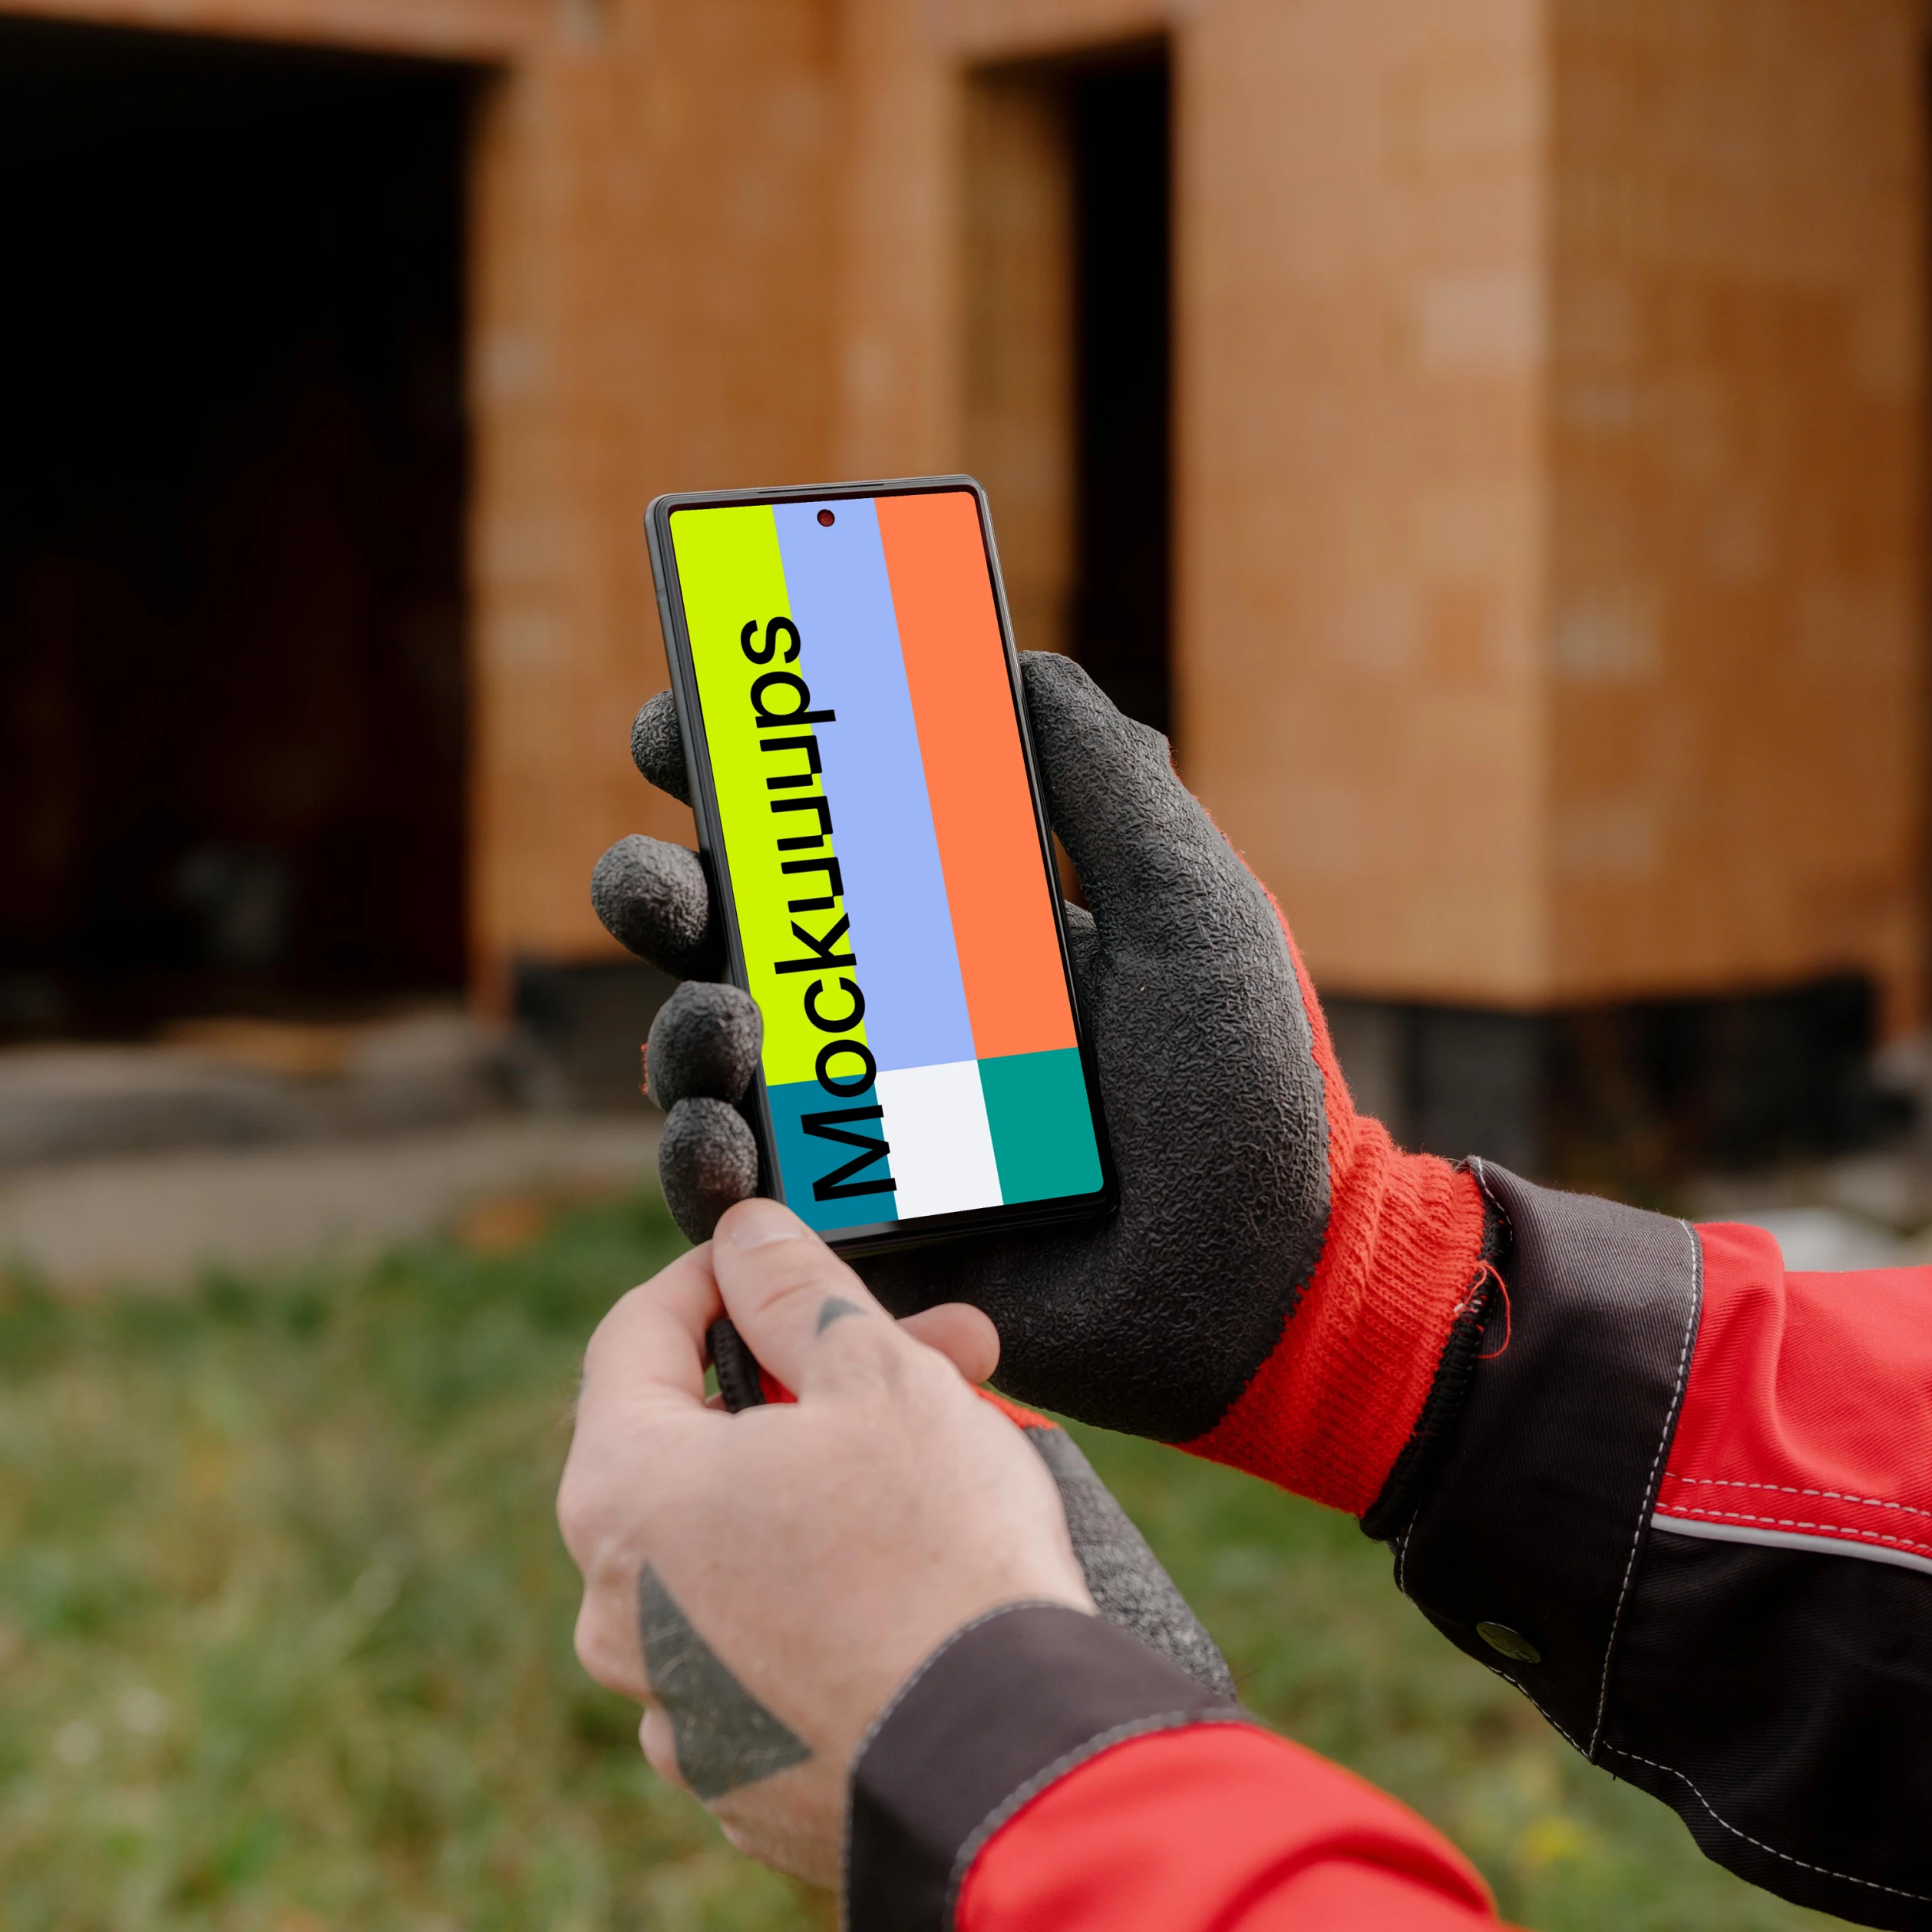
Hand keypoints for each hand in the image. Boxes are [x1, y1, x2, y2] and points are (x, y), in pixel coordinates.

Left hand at [559, 1198, 1092, 1883]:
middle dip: (813, 1389)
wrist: (1008, 1769)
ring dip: (826, 1497)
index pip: (634, 1339)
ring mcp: (674, 1709)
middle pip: (697, 1454)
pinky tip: (923, 1586)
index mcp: (622, 1495)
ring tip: (952, 1471)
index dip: (714, 1279)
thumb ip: (795, 1292)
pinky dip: (832, 1609)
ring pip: (738, 1559)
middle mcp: (618, 1612)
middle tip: (934, 1356)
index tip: (777, 1258)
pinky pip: (772, 1661)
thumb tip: (747, 1239)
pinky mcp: (743, 1782)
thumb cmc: (938, 1560)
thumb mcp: (877, 1377)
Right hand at [589, 653, 1490, 1510]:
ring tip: (718, 1023)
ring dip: (679, 1026)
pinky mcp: (850, 1240)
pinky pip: (731, 1197)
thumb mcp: (1188, 905)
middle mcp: (886, 1019)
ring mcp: (858, 1129)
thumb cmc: (1250, 1089)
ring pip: (705, 1056)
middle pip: (721, 935)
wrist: (1275, 1275)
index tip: (677, 726)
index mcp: (954, 929)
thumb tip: (1021, 656)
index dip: (727, 774)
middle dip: (655, 890)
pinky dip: (699, 1159)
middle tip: (659, 881)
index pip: (811, 835)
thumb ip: (1108, 781)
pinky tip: (722, 1134)